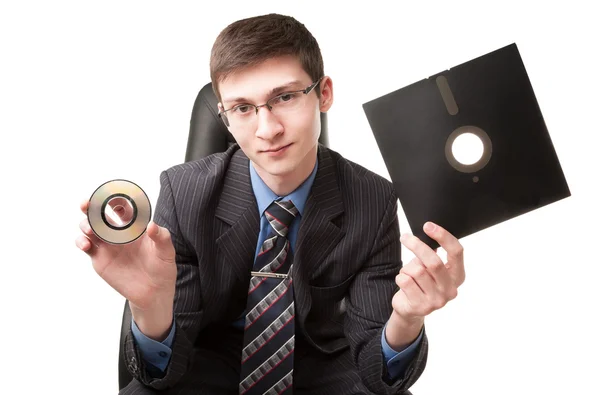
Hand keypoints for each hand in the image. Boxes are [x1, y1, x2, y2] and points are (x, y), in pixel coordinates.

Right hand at [75, 199, 176, 338]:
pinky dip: (81, 242)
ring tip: (90, 229)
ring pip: (90, 228)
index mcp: (135, 227)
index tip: (110, 195)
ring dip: (85, 224)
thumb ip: (161, 237)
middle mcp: (119, 233)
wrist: (153, 292)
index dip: (115, 200)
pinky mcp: (100, 258)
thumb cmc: (162, 268)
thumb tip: (152, 225)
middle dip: (91, 207)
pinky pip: (86, 246)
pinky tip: (85, 244)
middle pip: (101, 215)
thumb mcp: (166, 252)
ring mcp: (108, 245)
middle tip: (86, 204)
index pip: (122, 208)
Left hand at [385, 221, 465, 348]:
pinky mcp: (421, 306)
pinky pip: (405, 281)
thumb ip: (433, 255)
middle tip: (405, 237)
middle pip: (434, 262)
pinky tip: (404, 284)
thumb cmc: (422, 283)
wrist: (410, 309)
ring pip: (416, 271)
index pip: (456, 252)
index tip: (428, 226)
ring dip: (407, 268)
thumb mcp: (431, 268)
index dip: (443, 236)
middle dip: (417, 246)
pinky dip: (400, 277)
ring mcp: (437, 301)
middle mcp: (451, 290)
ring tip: (408, 274)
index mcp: (458, 276)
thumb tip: (427, 233)